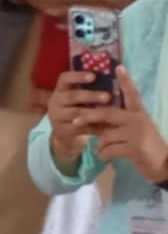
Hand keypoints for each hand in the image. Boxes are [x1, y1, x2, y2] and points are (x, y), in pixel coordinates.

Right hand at [46, 69, 111, 164]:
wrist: (66, 133)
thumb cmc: (79, 109)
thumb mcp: (80, 98)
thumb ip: (92, 88)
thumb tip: (117, 74)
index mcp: (60, 89)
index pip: (64, 78)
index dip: (78, 76)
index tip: (94, 76)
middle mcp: (55, 101)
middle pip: (71, 96)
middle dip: (90, 96)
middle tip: (108, 96)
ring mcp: (57, 116)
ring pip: (75, 113)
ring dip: (93, 112)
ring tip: (108, 113)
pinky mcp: (62, 130)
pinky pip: (79, 128)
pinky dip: (93, 127)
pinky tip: (106, 126)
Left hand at [79, 66, 167, 182]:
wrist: (163, 166)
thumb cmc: (144, 147)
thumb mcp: (133, 131)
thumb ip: (117, 123)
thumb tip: (94, 117)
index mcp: (139, 113)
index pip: (132, 94)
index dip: (126, 81)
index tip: (119, 67)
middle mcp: (139, 120)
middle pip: (107, 114)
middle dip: (89, 117)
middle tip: (74, 121)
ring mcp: (138, 133)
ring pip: (105, 135)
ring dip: (101, 145)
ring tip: (106, 150)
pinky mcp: (135, 148)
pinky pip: (108, 149)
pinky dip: (104, 154)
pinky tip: (108, 156)